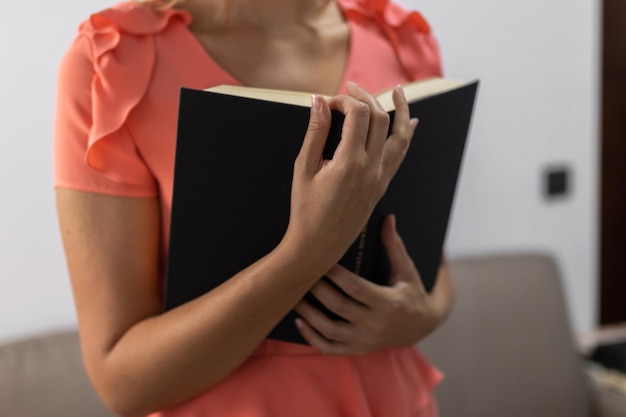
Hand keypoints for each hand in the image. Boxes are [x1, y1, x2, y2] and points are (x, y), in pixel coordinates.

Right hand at [280, 83, 417, 274]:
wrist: (317, 246)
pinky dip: (406, 136)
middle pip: (380, 118)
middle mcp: (371, 169)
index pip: (358, 114)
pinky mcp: (382, 186)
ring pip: (400, 137)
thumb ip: (314, 132)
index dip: (344, 99)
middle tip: (350, 89)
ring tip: (399, 91)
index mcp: (349, 163)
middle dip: (366, 97)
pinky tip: (411, 124)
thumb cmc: (305, 210)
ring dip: (401, 111)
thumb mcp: (303, 168)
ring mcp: (380, 178)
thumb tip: (319, 100)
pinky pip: (400, 155)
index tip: (327, 102)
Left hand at [293, 214, 453, 354]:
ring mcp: (365, 340)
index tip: (319, 258)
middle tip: (299, 273)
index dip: (335, 274)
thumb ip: (394, 246)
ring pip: (330, 330)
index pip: (355, 287)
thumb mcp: (406, 270)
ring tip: (293, 297)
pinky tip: (299, 322)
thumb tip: (388, 218)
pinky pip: (330, 348)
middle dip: (317, 289)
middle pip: (338, 307)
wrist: (422, 326)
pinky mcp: (358, 350)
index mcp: (388, 303)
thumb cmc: (411, 292)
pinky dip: (312, 337)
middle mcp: (376, 325)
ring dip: (308, 314)